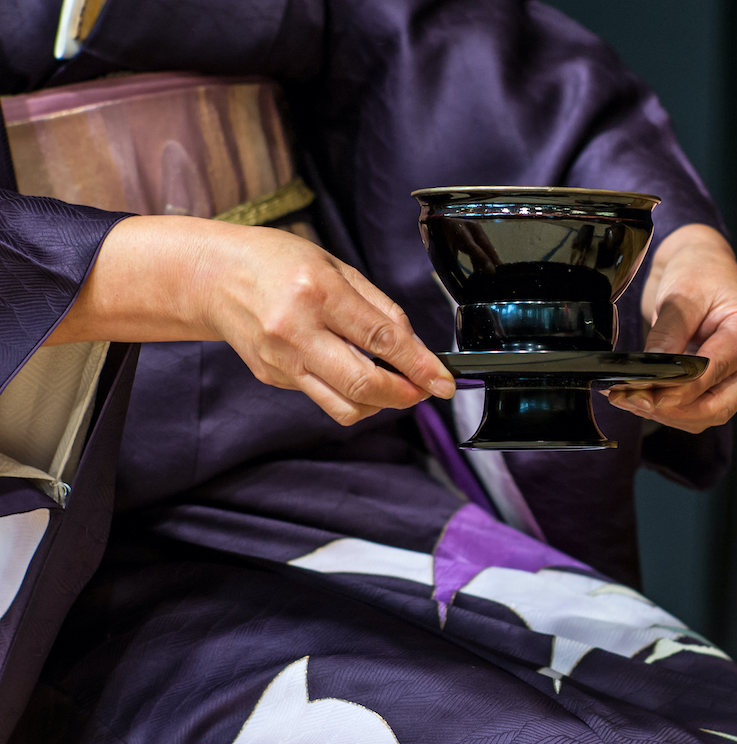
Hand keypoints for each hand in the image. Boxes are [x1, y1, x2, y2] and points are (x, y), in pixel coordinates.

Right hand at [50, 215, 453, 424]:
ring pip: (345, 406)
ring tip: (392, 384)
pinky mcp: (273, 378)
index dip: (420, 366)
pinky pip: (324, 399)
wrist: (211, 277)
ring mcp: (281, 361)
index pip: (381, 339)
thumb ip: (378, 307)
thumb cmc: (275, 262)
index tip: (444, 381)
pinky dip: (350, 395)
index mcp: (316, 292)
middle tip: (425, 390)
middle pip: (364, 384)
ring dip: (380, 403)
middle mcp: (296, 331)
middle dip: (405, 395)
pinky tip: (352, 372)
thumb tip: (415, 348)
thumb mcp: (334, 266)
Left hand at [607, 224, 736, 432]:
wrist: (704, 267)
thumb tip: (651, 375)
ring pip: (710, 414)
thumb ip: (666, 337)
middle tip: (633, 400)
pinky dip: (676, 409)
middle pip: (717, 406)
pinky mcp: (730, 383)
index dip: (677, 390)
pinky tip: (648, 398)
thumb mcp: (679, 296)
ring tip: (634, 399)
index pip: (713, 371)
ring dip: (671, 414)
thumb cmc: (700, 273)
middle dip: (673, 410)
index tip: (643, 394)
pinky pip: (705, 408)